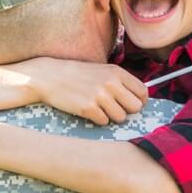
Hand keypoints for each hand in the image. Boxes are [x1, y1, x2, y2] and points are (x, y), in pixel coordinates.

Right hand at [9, 58, 147, 124]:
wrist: (49, 77)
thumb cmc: (76, 75)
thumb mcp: (101, 71)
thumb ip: (119, 82)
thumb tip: (138, 100)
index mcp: (116, 72)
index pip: (142, 92)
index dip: (139, 102)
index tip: (130, 104)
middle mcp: (111, 83)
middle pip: (135, 107)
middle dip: (126, 111)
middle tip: (114, 109)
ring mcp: (99, 96)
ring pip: (120, 117)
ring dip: (111, 117)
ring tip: (99, 109)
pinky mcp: (87, 108)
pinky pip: (103, 121)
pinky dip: (97, 119)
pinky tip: (88, 111)